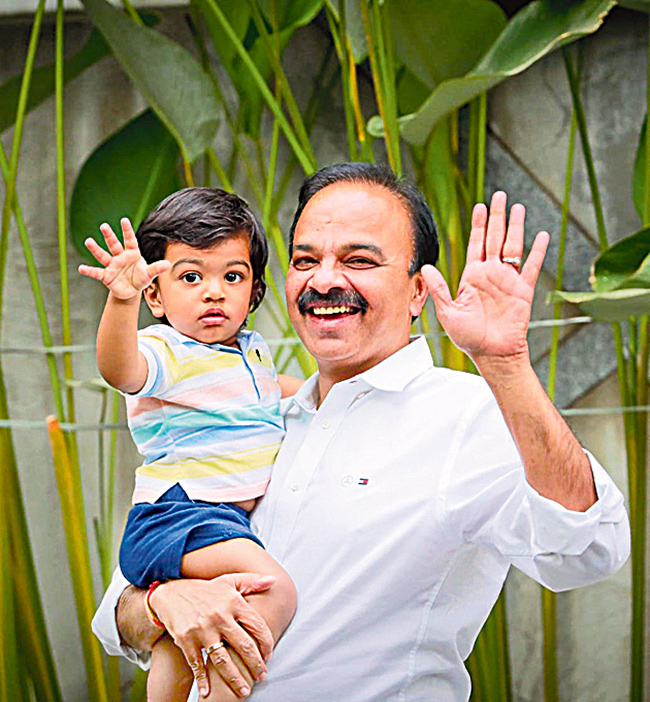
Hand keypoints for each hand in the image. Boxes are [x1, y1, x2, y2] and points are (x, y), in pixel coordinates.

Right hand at [78, 218, 170, 299]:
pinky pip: (97, 272)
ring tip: (88, 241)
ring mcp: (112, 265)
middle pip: (114, 244)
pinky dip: (89, 271)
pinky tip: (81, 268)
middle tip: (104, 226)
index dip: (127, 231)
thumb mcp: (149, 274)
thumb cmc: (140, 278)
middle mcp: (120, 257)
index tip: (124, 220)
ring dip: (96, 249)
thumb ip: (157, 268)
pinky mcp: (106, 275)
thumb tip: (168, 264)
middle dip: (109, 235)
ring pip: (103, 255)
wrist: (131, 290)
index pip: (130, 240)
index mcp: (132, 253)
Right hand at [150, 573, 275, 698]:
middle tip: (262, 676)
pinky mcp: (186, 640)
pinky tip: (207, 692)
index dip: (266, 643)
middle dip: (256, 664)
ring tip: (245, 691)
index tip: (269, 656)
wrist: (172, 593)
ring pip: (222, 660)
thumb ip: (252, 581)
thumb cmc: (206, 590)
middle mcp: (219, 616)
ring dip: (235, 679)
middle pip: (243, 646)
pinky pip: (197, 664)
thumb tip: (273, 580)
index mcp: (233, 601)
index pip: (256, 625)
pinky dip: (202, 680)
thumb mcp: (229, 581)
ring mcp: (202, 629)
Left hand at [422, 191, 548, 361]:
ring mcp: (508, 281)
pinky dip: (538, 252)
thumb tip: (425, 268)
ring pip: (513, 247)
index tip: (480, 206)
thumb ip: (439, 289)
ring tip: (518, 207)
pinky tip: (542, 236)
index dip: (478, 225)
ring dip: (516, 227)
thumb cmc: (468, 337)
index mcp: (472, 277)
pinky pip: (532, 267)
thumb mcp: (448, 312)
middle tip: (500, 196)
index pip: (476, 244)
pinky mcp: (523, 291)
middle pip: (495, 238)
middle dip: (497, 217)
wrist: (491, 354)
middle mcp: (491, 275)